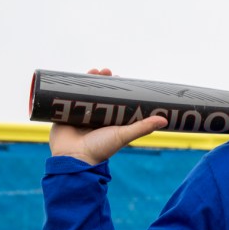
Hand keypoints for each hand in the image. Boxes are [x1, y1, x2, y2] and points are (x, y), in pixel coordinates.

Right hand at [48, 68, 167, 164]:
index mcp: (108, 120)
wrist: (72, 159)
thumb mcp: (123, 135)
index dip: (117, 88)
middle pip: (98, 94)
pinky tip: (75, 77)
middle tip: (107, 71)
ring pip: (84, 93)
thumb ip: (142, 127)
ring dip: (88, 80)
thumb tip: (165, 120)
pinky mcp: (63, 114)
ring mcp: (78, 114)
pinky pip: (65, 98)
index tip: (120, 77)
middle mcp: (94, 116)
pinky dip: (70, 87)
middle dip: (102, 81)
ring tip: (95, 71)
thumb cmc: (100, 149)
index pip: (114, 100)